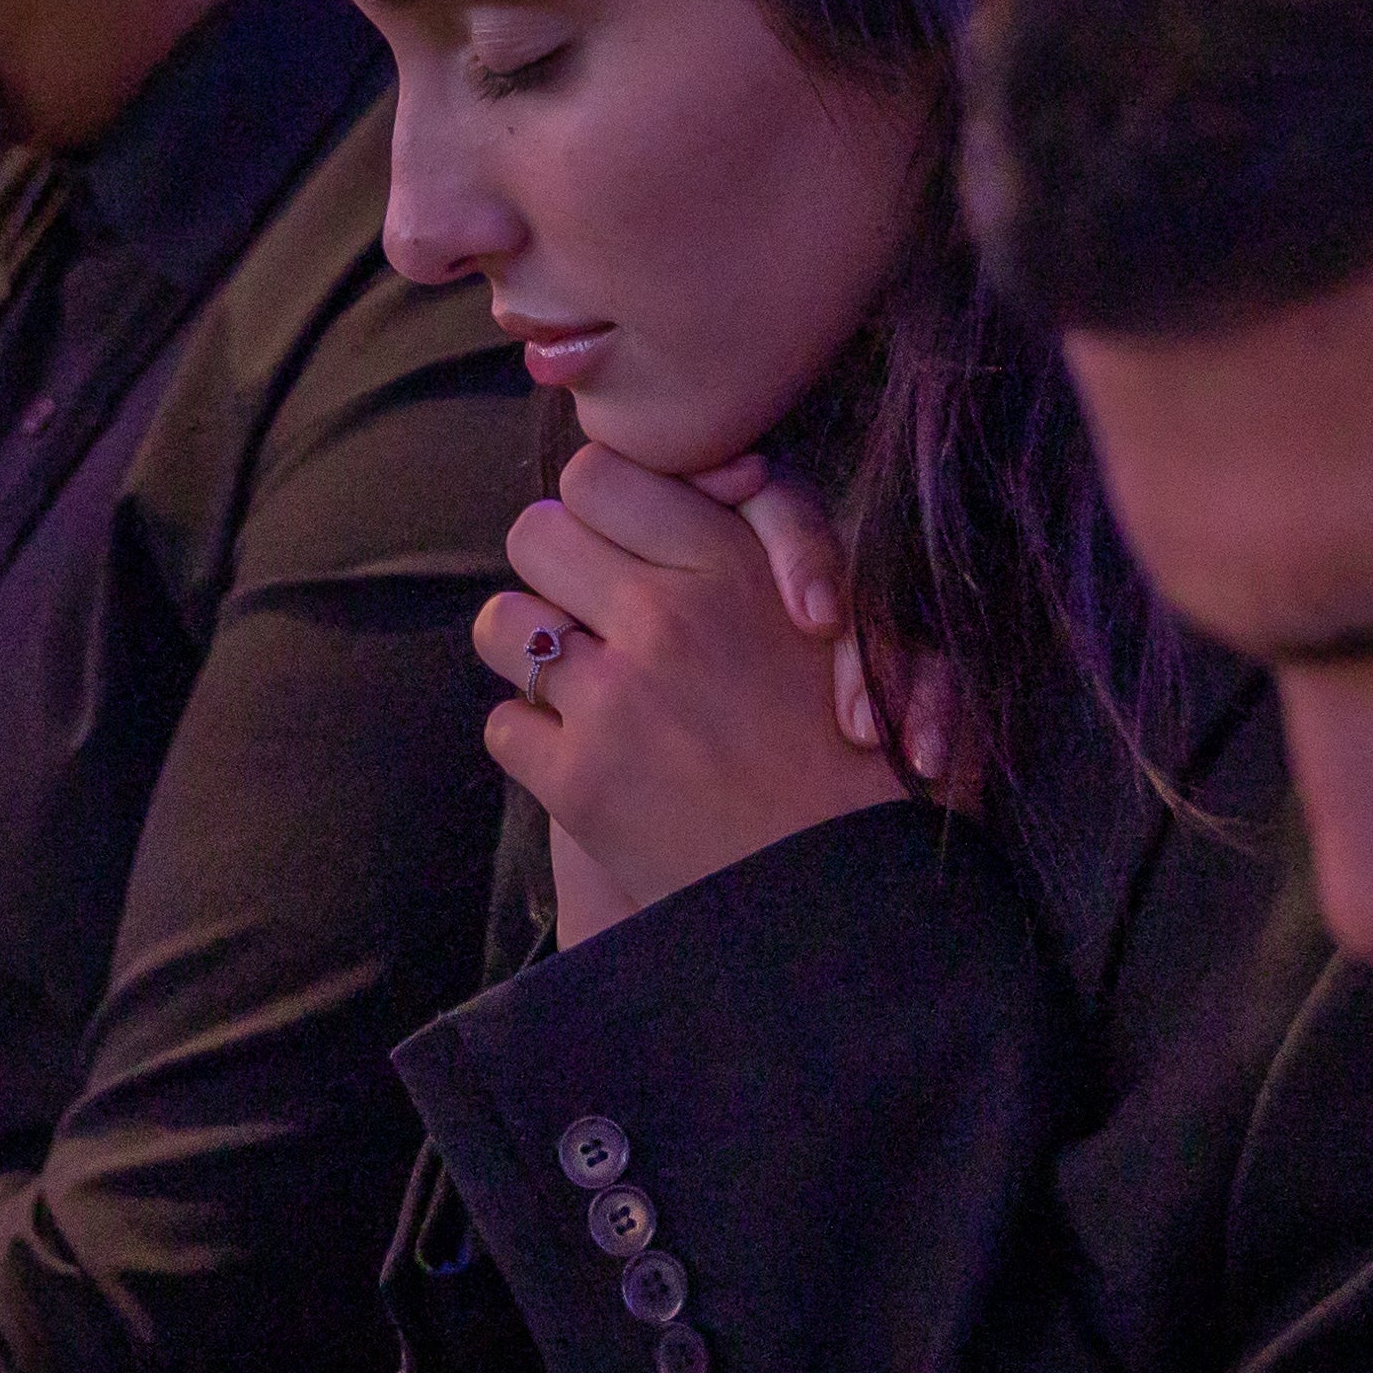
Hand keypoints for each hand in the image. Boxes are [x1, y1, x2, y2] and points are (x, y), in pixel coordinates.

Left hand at [479, 444, 912, 943]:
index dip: (601, 509)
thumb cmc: (870, 760)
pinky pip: (505, 726)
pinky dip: (538, 748)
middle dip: (556, 573)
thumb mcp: (857, 617)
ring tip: (585, 692)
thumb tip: (731, 472)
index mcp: (734, 562)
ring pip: (502, 625)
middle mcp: (666, 615)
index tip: (624, 547)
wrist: (856, 900)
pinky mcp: (580, 780)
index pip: (597, 474)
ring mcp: (616, 698)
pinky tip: (593, 767)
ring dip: (534, 657)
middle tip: (594, 617)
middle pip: (533, 534)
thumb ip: (784, 536)